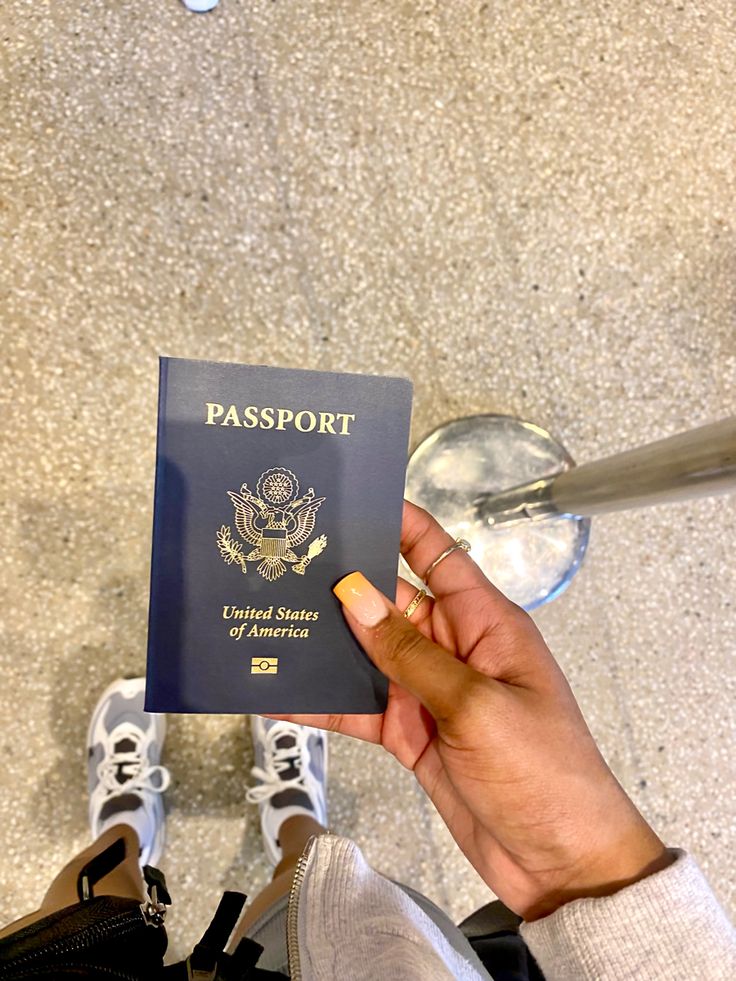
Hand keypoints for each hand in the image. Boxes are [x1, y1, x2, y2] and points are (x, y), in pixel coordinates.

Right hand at [270, 501, 672, 919]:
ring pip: (366, 655)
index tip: (352, 498)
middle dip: (341, 586)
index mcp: (485, 623)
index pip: (437, 555)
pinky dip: (322, 703)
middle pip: (389, 604)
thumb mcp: (474, 705)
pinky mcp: (410, 734)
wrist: (559, 863)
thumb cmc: (542, 771)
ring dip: (323, 645)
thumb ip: (409, 654)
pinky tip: (278, 694)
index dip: (400, 523)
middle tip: (279, 563)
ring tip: (266, 622)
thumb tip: (354, 594)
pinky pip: (358, 708)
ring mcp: (429, 693)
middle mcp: (453, 648)